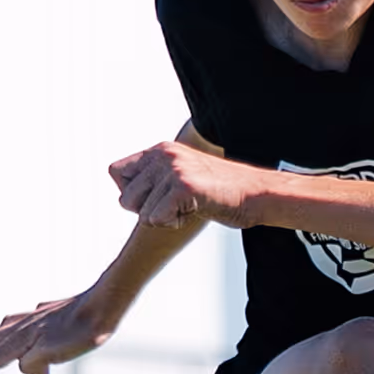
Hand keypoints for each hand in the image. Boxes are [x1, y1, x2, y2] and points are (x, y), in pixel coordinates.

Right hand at [0, 292, 110, 373]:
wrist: (105, 302)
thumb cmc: (84, 330)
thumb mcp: (57, 352)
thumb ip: (33, 363)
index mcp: (19, 337)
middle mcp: (20, 326)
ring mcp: (32, 319)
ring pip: (0, 336)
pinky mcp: (46, 316)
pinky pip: (18, 329)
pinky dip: (10, 341)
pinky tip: (20, 345)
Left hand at [111, 139, 264, 229]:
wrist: (257, 194)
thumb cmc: (223, 192)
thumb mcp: (183, 176)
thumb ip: (156, 180)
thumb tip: (124, 199)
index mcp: (161, 150)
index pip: (116, 172)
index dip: (131, 192)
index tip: (157, 198)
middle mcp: (163, 155)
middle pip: (125, 197)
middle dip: (146, 211)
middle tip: (176, 207)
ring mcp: (174, 170)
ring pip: (140, 211)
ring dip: (163, 218)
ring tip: (190, 207)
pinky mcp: (184, 187)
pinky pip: (156, 219)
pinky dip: (174, 223)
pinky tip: (195, 213)